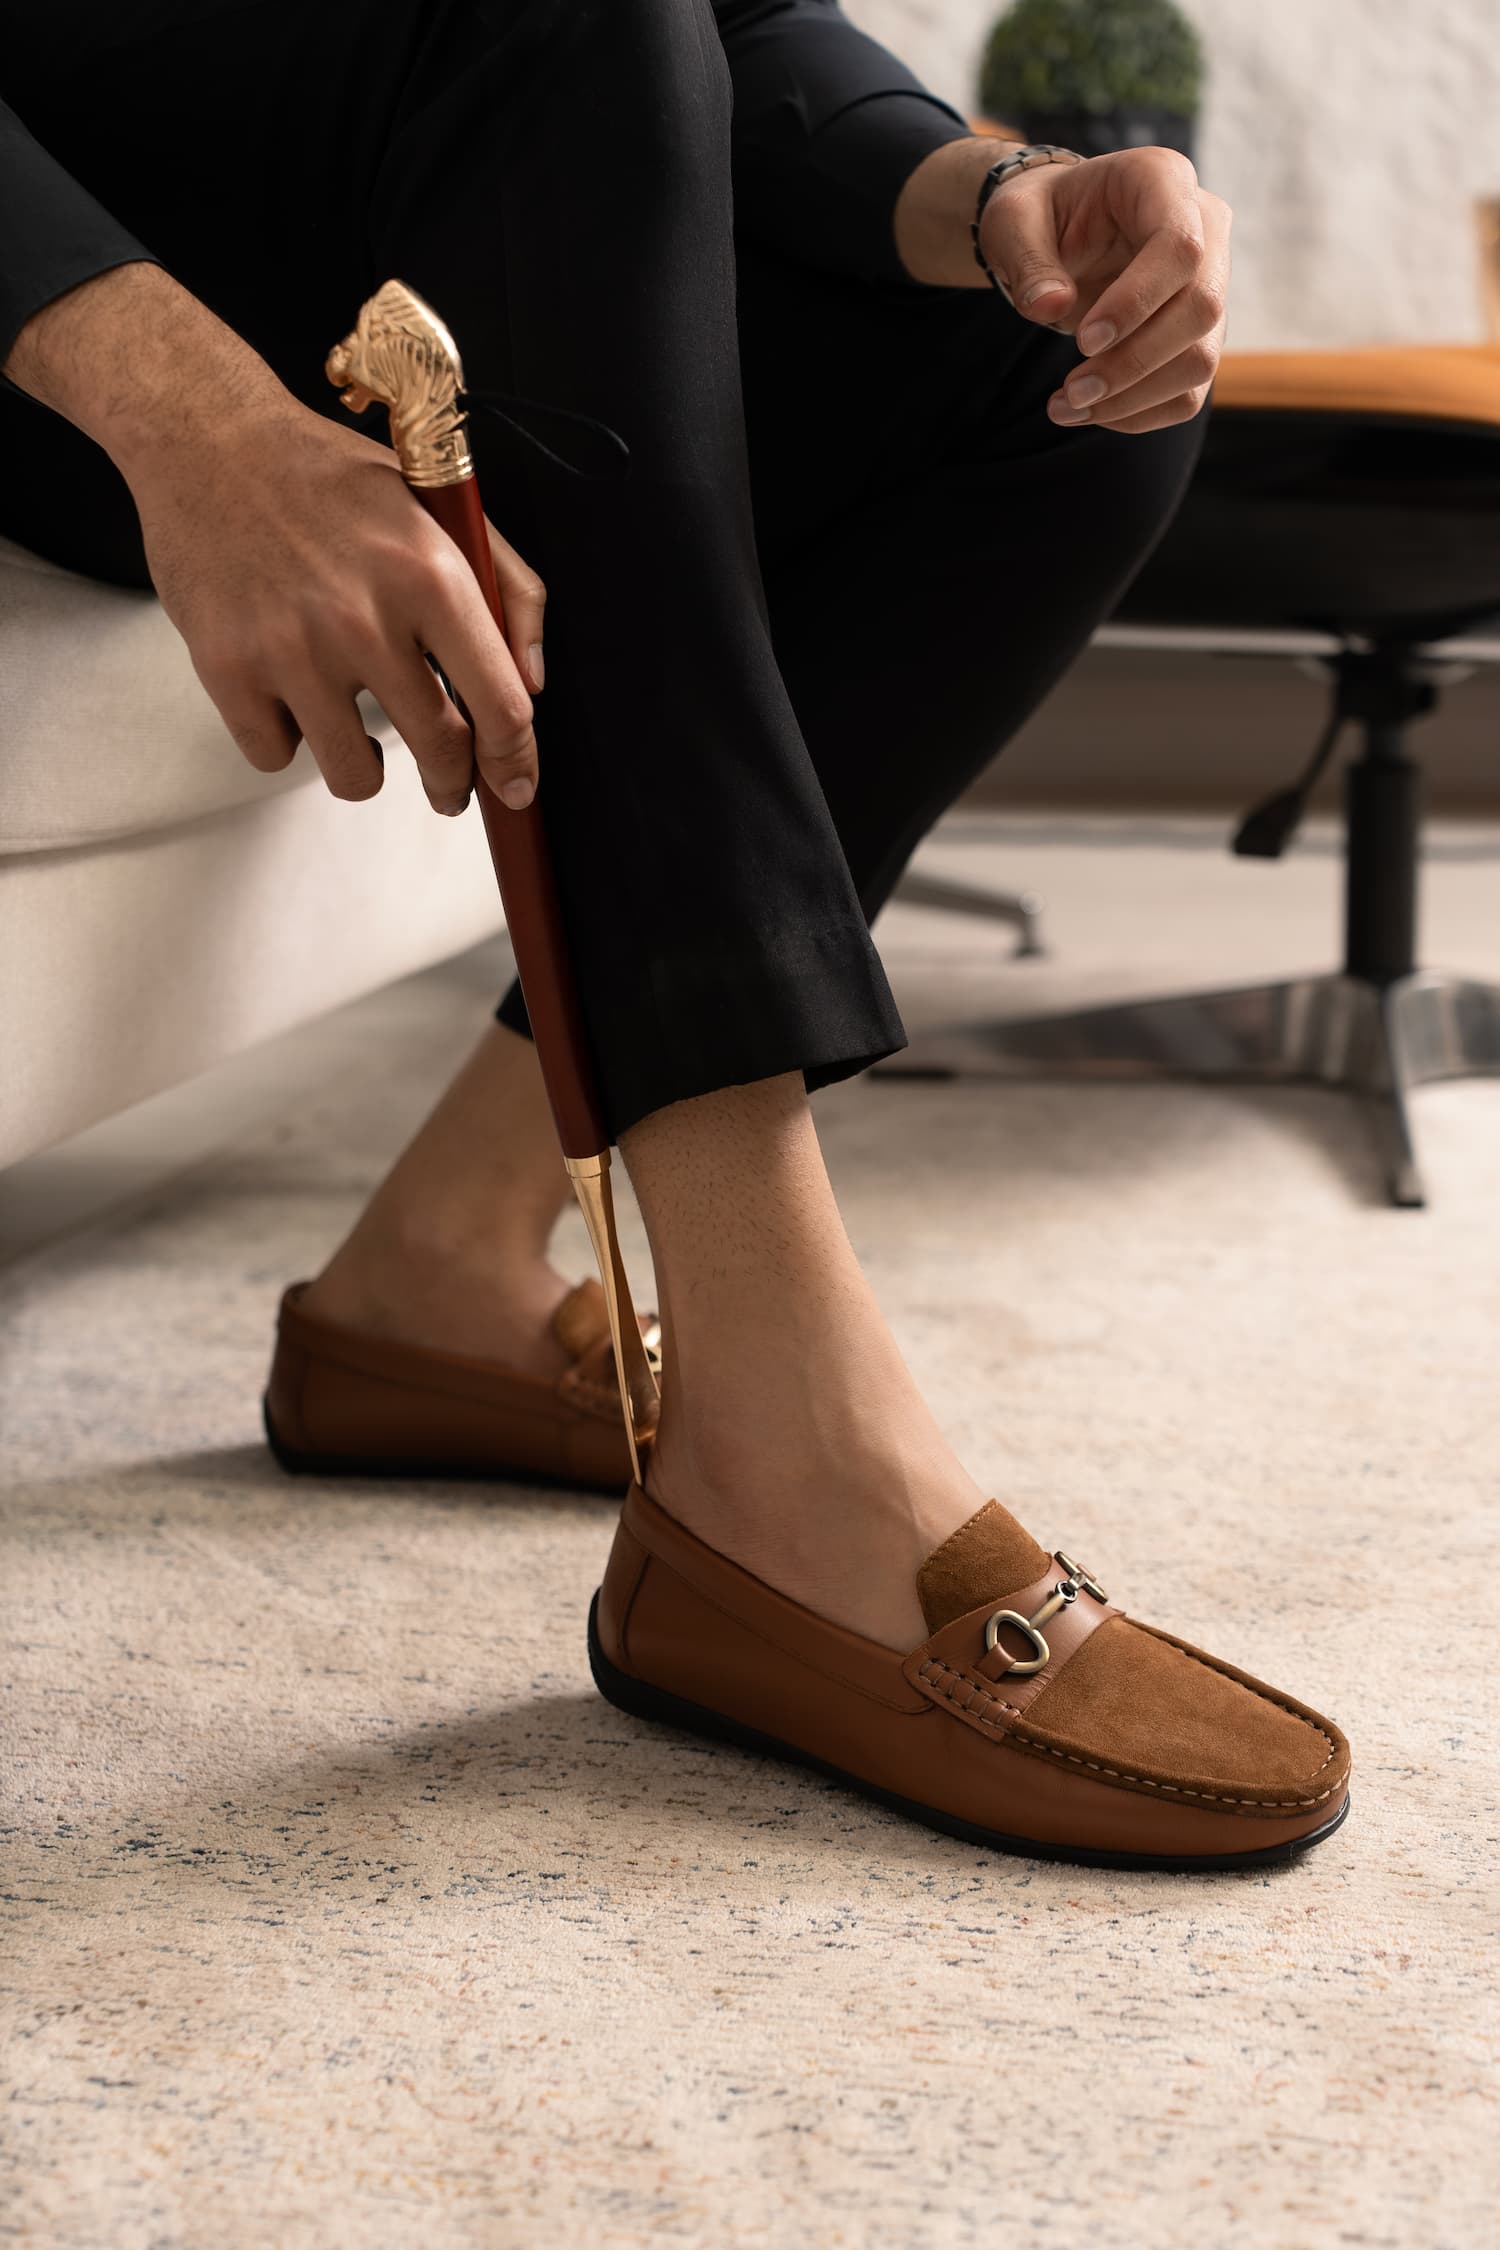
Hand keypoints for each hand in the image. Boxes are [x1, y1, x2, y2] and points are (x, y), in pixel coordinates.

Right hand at [132, 402, 543, 812]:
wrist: (208, 441)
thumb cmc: (328, 478)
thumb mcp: (438, 506)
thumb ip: (507, 589)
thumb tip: (531, 683)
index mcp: (429, 575)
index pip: (500, 706)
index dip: (515, 762)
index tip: (515, 787)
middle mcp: (364, 618)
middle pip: (439, 752)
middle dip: (452, 783)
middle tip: (447, 784)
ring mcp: (292, 650)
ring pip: (356, 776)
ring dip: (366, 766)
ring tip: (358, 728)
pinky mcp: (228, 670)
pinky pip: (277, 756)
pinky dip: (288, 738)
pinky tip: (292, 694)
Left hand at [979, 147, 1230, 434]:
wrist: (1056, 233)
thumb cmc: (1038, 218)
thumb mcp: (1013, 223)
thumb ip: (1027, 261)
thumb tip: (1049, 307)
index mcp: (1162, 181)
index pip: (1181, 246)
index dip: (1137, 301)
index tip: (1083, 341)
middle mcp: (1204, 227)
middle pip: (1202, 308)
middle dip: (1134, 361)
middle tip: (1071, 391)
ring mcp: (1209, 284)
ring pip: (1201, 359)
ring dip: (1134, 397)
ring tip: (1068, 408)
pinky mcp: (1198, 334)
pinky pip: (1187, 390)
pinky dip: (1140, 413)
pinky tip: (1092, 412)